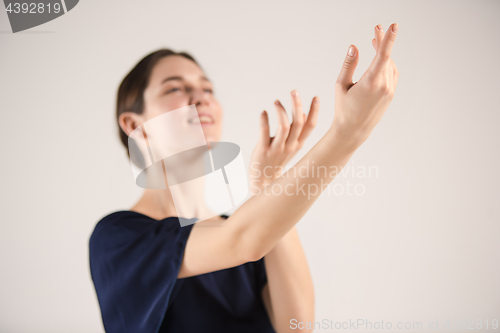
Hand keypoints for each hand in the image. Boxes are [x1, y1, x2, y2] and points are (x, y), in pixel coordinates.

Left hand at [249, 90, 318, 194]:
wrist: (263, 180)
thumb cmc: (277, 160)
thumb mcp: (291, 147)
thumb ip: (297, 131)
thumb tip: (303, 113)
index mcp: (298, 144)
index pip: (310, 126)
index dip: (314, 111)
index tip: (316, 97)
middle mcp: (290, 146)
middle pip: (298, 123)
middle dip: (297, 105)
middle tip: (294, 91)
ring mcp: (277, 149)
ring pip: (283, 126)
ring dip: (281, 111)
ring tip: (276, 101)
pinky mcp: (263, 150)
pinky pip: (264, 133)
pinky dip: (264, 121)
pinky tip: (263, 113)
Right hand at [331, 23, 399, 147]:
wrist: (353, 130)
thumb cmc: (344, 108)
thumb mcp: (341, 85)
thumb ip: (348, 65)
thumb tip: (354, 47)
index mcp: (371, 83)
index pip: (383, 55)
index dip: (388, 39)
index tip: (393, 26)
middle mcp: (384, 86)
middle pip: (386, 57)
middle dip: (381, 42)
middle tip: (377, 28)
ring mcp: (389, 91)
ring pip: (390, 65)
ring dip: (384, 53)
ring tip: (374, 42)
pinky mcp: (391, 95)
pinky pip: (392, 74)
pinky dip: (387, 64)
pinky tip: (380, 60)